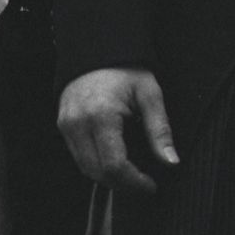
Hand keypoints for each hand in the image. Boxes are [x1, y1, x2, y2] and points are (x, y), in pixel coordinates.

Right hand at [59, 66, 177, 191]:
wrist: (97, 48)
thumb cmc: (126, 70)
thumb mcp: (150, 95)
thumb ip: (160, 130)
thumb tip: (171, 162)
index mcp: (101, 116)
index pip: (114, 166)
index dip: (134, 182)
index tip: (152, 186)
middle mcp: (78, 124)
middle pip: (97, 172)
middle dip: (123, 185)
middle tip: (145, 184)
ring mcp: (66, 126)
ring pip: (85, 168)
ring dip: (109, 178)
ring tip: (133, 175)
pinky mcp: (63, 126)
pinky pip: (79, 156)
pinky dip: (97, 165)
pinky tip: (116, 161)